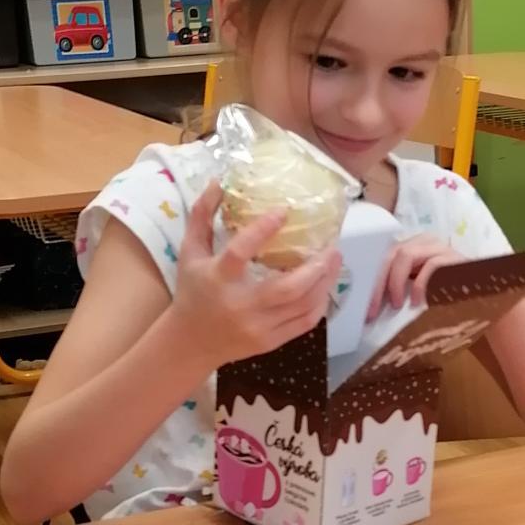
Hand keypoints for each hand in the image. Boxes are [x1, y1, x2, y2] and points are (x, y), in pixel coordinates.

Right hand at [171, 181, 341, 366]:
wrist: (191, 343)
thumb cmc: (192, 291)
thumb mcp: (190, 252)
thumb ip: (201, 217)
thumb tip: (218, 182)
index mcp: (218, 279)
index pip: (240, 252)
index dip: (262, 230)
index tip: (284, 210)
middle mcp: (240, 305)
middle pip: (286, 289)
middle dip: (315, 268)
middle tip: (332, 246)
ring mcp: (258, 327)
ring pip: (302, 307)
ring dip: (324, 283)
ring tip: (334, 261)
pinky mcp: (270, 342)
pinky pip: (303, 324)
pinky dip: (319, 305)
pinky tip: (324, 287)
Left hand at [368, 235, 462, 321]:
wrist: (485, 302)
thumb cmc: (448, 301)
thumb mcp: (417, 295)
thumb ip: (399, 293)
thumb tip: (371, 310)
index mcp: (411, 251)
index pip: (383, 258)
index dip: (370, 282)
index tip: (364, 309)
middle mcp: (423, 243)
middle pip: (390, 254)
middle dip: (377, 284)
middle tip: (372, 311)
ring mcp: (439, 247)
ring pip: (405, 254)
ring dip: (395, 282)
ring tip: (395, 304)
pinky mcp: (455, 257)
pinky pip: (431, 265)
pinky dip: (419, 284)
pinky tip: (417, 302)